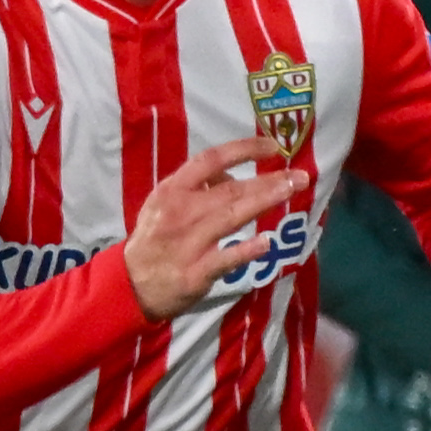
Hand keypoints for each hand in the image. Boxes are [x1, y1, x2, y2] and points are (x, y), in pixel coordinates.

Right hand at [119, 133, 309, 318]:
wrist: (130, 284)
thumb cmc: (154, 239)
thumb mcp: (163, 204)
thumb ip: (195, 187)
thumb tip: (231, 174)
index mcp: (173, 190)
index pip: (211, 160)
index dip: (244, 150)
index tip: (273, 146)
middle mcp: (181, 211)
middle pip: (230, 189)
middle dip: (268, 180)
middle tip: (299, 176)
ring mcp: (189, 242)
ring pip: (232, 217)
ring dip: (264, 202)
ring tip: (291, 191)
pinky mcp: (196, 271)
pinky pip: (225, 258)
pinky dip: (246, 250)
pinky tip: (266, 243)